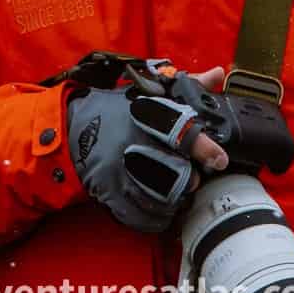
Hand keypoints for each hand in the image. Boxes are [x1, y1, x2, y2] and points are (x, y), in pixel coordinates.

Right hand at [67, 64, 229, 232]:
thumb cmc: (120, 109)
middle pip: (173, 171)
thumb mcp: (150, 91)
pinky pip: (140, 215)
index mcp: (146, 114)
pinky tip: (160, 209)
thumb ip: (187, 86)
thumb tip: (218, 74)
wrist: (74, 126)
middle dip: (189, 180)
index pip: (178, 129)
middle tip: (194, 179)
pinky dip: (156, 217)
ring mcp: (119, 169)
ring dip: (175, 201)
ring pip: (159, 198)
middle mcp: (132, 141)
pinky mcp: (108, 191)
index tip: (219, 159)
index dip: (202, 146)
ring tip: (178, 193)